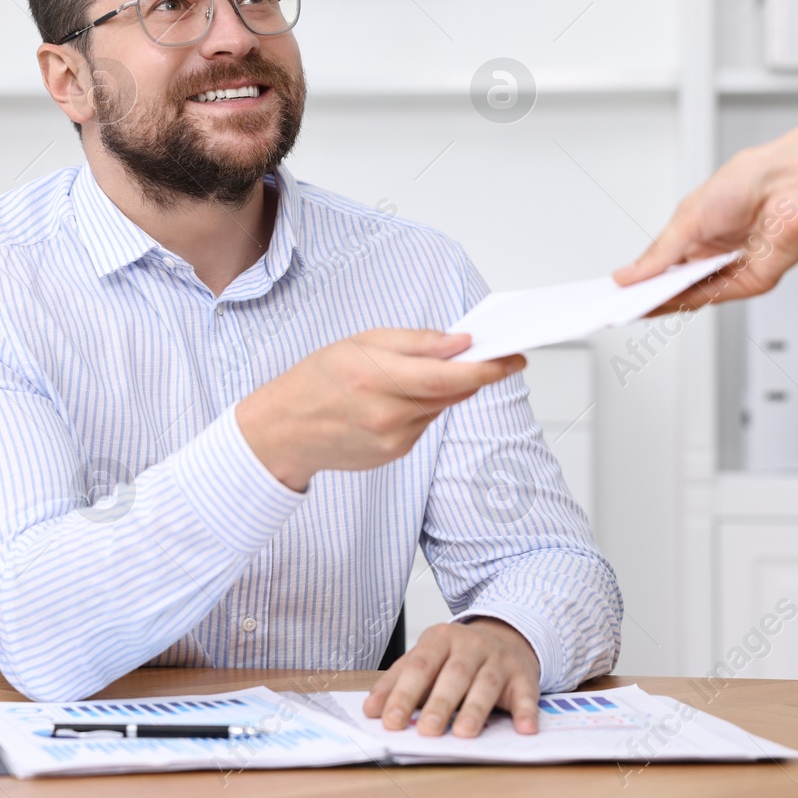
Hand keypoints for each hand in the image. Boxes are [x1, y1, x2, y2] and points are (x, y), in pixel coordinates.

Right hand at [236, 329, 524, 491]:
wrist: (284, 430)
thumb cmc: (317, 380)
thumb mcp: (360, 342)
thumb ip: (415, 342)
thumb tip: (459, 343)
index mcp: (376, 378)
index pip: (447, 377)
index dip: (486, 369)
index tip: (513, 358)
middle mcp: (386, 414)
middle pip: (452, 394)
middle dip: (473, 374)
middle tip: (489, 355)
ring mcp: (392, 440)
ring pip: (440, 408)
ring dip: (442, 390)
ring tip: (410, 375)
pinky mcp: (394, 454)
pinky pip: (424, 424)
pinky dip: (422, 407)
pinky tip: (394, 400)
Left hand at [363, 618, 540, 737]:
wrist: (506, 635)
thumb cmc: (457, 656)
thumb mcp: (425, 658)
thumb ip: (397, 681)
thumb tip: (371, 711)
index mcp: (440, 639)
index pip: (419, 667)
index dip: (403, 694)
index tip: (390, 721)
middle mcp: (471, 646)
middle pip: (453, 675)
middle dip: (439, 704)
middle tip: (426, 731)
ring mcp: (499, 660)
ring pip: (486, 684)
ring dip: (475, 710)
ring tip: (463, 734)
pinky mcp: (523, 676)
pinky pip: (526, 694)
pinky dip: (527, 712)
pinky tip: (525, 729)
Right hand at [612, 110, 797, 312]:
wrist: (788, 181)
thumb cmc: (748, 181)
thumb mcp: (686, 219)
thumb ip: (657, 254)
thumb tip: (628, 274)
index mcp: (703, 233)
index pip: (666, 264)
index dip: (642, 277)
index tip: (616, 288)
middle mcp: (719, 253)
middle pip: (677, 284)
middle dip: (647, 294)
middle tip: (617, 304)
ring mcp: (736, 269)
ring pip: (693, 295)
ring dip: (661, 302)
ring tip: (629, 306)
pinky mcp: (753, 281)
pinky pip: (714, 297)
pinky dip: (684, 303)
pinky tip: (660, 303)